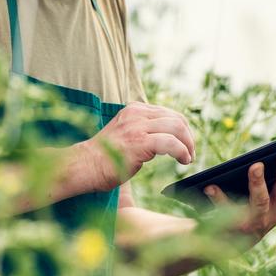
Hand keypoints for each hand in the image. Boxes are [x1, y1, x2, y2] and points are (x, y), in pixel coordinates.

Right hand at [80, 102, 194, 191]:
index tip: (186, 144)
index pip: (167, 113)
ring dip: (188, 144)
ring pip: (177, 127)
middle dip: (188, 136)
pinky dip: (182, 151)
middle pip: (176, 118)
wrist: (85, 166)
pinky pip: (171, 143)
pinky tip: (183, 160)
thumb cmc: (103, 157)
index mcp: (133, 110)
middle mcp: (136, 113)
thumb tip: (167, 138)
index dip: (182, 129)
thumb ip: (143, 131)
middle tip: (190, 153)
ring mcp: (137, 126)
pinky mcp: (139, 142)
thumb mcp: (125, 134)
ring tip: (187, 158)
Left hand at [203, 149, 275, 239]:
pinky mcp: (234, 226)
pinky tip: (211, 186)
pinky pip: (226, 211)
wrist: (232, 241)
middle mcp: (275, 213)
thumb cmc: (260, 209)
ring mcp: (256, 221)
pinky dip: (218, 198)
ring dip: (258, 183)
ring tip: (254, 166)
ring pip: (260, 201)